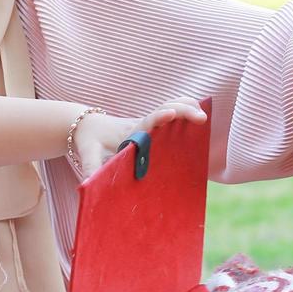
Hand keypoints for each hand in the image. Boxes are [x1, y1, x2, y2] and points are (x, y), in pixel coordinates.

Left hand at [72, 98, 206, 177]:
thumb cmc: (89, 141)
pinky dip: (187, 110)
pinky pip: (173, 114)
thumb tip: (91, 185)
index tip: (170, 114)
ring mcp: (149, 123)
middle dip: (185, 110)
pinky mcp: (153, 126)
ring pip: (172, 106)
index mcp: (131, 132)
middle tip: (203, 118)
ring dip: (188, 107)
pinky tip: (200, 119)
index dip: (160, 117)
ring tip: (205, 116)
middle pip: (167, 108)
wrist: (87, 126)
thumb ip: (91, 168)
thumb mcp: (88, 155)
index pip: (148, 121)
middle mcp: (143, 124)